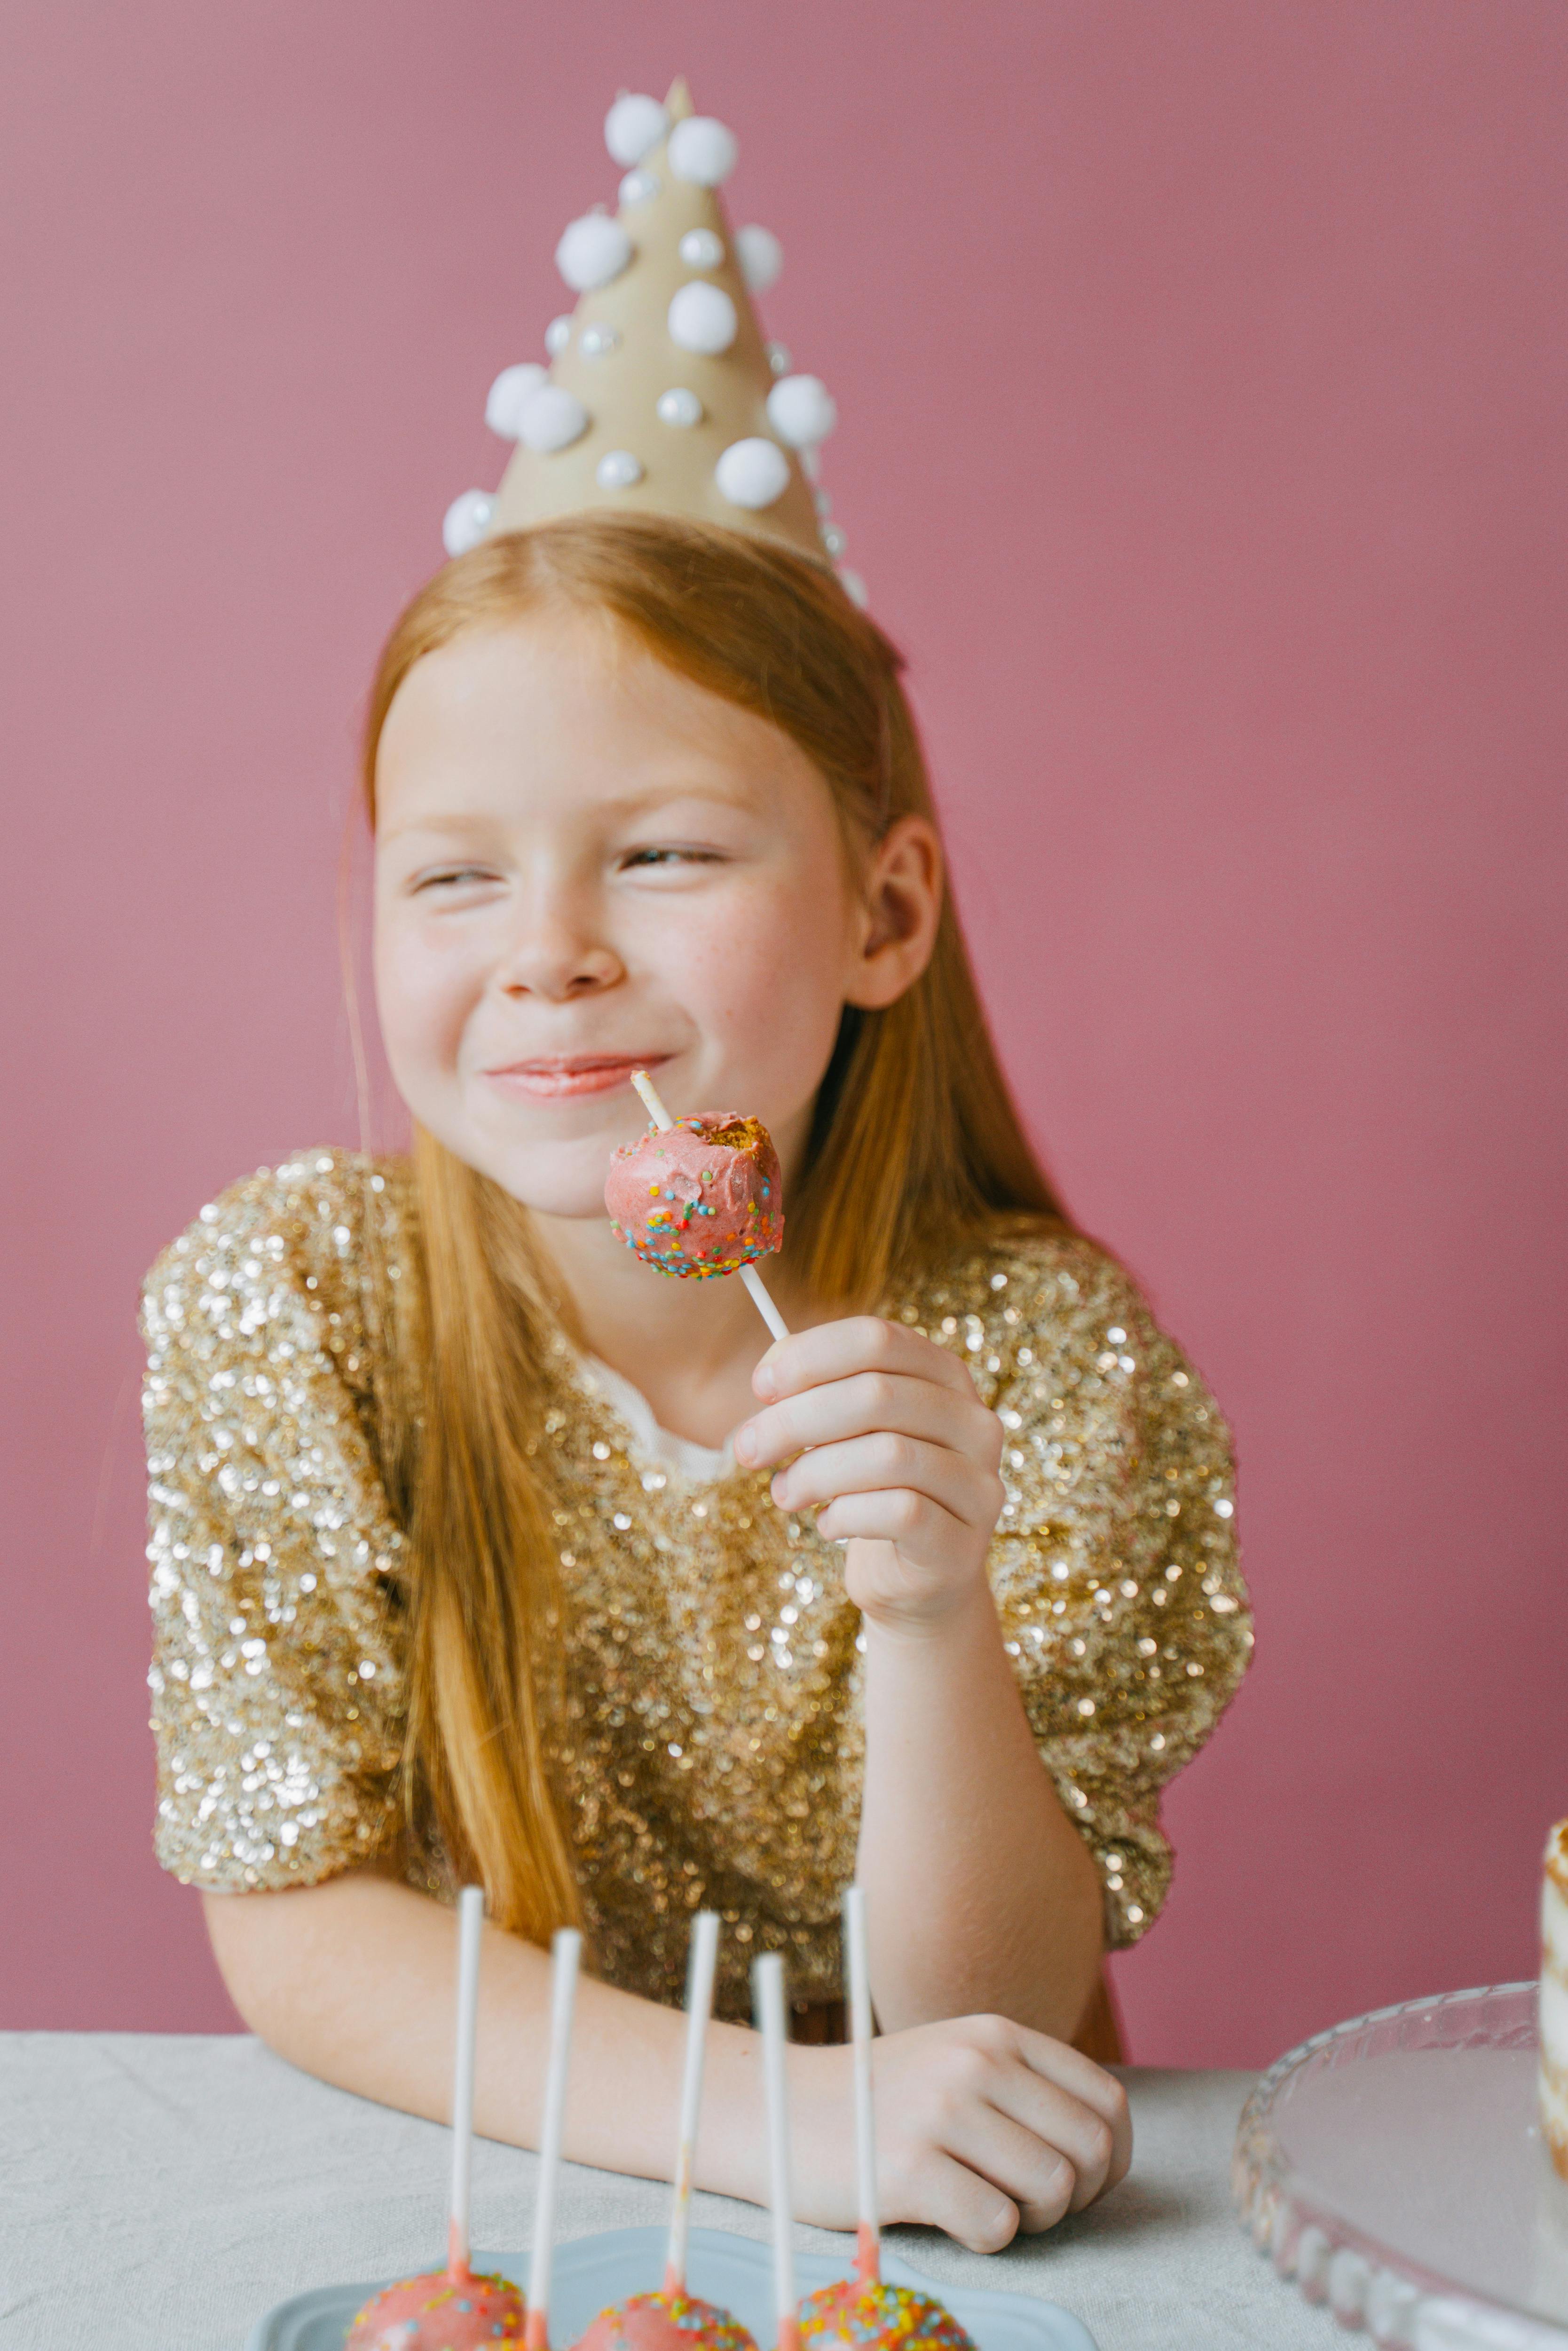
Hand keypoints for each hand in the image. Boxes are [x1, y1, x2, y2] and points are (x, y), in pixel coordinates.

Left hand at [733, 1317, 1005, 1628]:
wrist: (916, 1577)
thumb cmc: (871, 1488)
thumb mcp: (843, 1430)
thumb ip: (812, 1389)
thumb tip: (770, 1375)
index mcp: (945, 1376)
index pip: (878, 1338)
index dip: (811, 1356)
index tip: (761, 1387)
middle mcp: (973, 1422)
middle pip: (876, 1394)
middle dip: (795, 1420)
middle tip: (747, 1449)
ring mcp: (977, 1483)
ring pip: (887, 1454)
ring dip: (815, 1474)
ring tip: (785, 1494)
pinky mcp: (962, 1542)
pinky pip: (898, 1512)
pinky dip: (845, 1516)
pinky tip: (828, 1524)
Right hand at [792, 2015, 1131, 2248]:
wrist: (777, 2107)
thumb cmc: (878, 2101)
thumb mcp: (956, 2063)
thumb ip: (1022, 2086)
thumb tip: (1102, 2144)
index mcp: (996, 2034)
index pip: (1107, 2101)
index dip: (1109, 2158)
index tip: (1078, 2184)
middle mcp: (976, 2061)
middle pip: (1089, 2149)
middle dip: (1077, 2197)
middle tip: (1030, 2205)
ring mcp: (942, 2110)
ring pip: (1052, 2188)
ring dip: (1034, 2221)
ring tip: (989, 2208)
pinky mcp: (908, 2166)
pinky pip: (997, 2225)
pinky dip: (988, 2239)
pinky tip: (951, 2218)